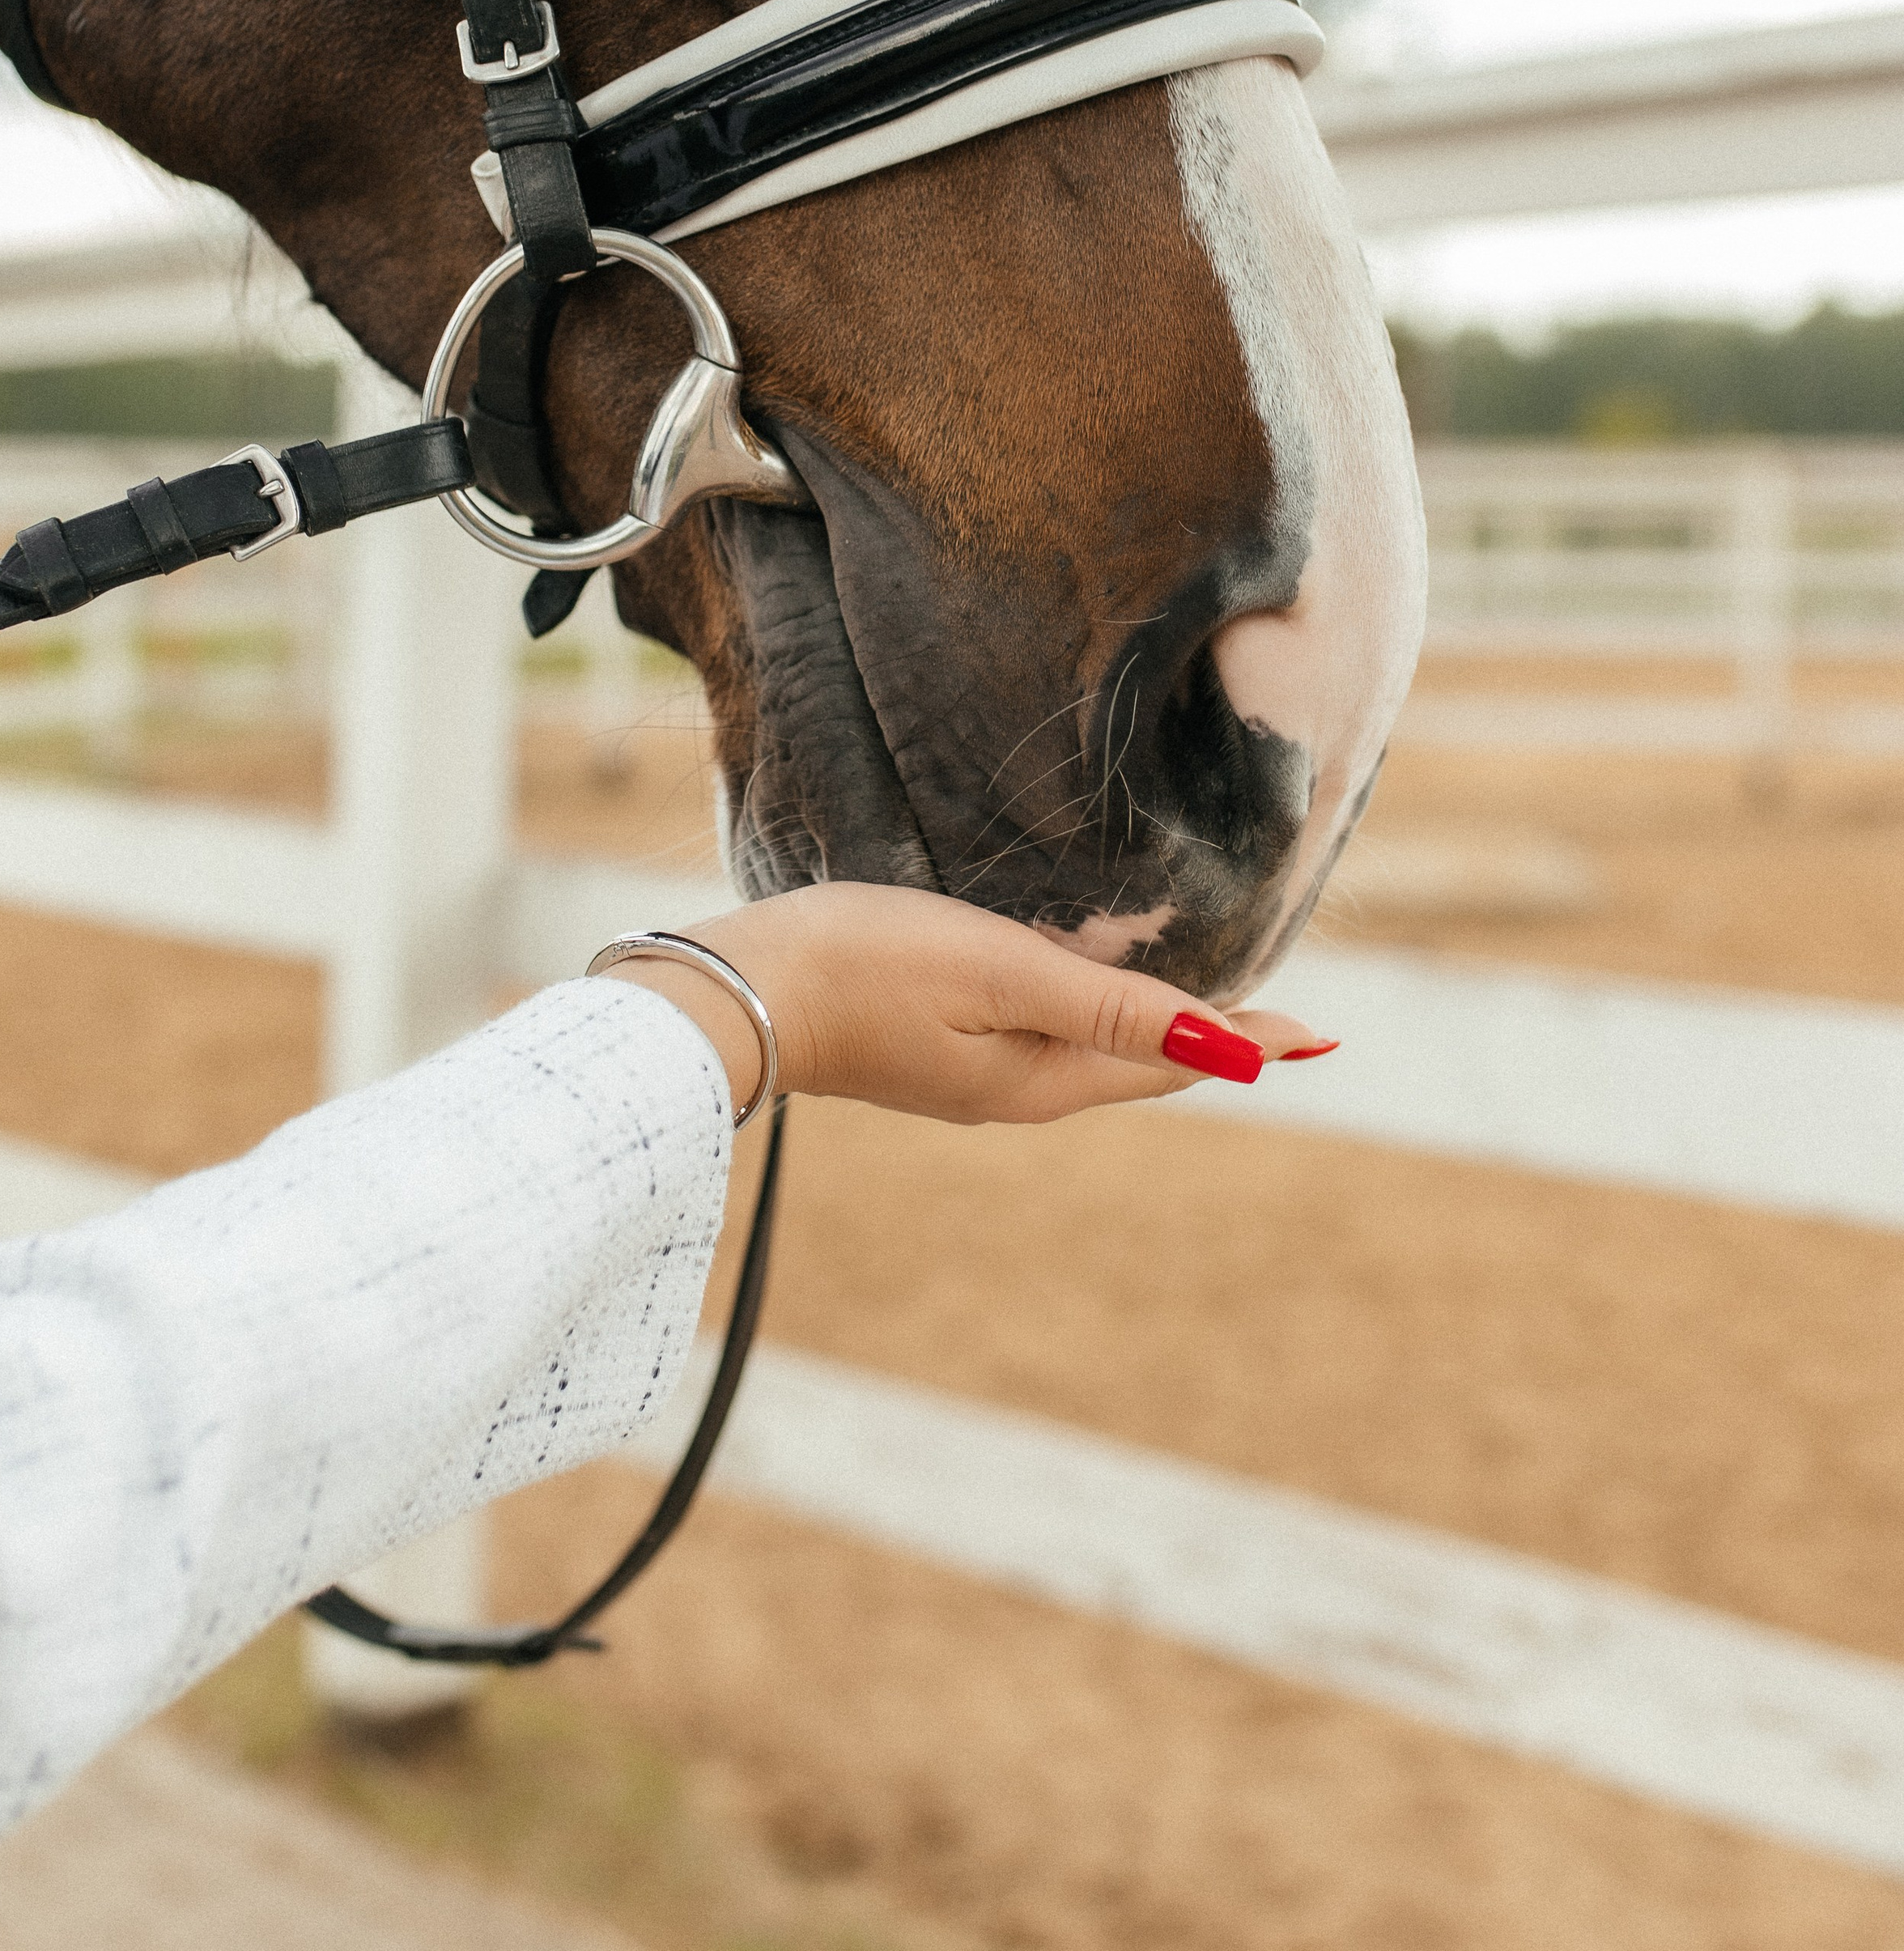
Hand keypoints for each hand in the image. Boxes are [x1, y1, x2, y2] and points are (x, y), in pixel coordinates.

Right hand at [596, 884, 1332, 1128]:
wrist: (741, 996)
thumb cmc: (867, 967)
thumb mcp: (999, 973)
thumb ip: (1109, 1007)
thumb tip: (1226, 1052)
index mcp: (1043, 1079)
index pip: (1173, 1057)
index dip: (1247, 1041)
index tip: (1316, 1036)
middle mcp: (1018, 1091)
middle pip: (1140, 1066)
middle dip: (1215, 1044)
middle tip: (1285, 1031)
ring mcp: (973, 1077)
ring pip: (1094, 1057)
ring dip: (1159, 1036)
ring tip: (1209, 1020)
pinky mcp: (935, 1052)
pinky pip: (1046, 1044)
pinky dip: (1099, 1026)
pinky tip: (1093, 1006)